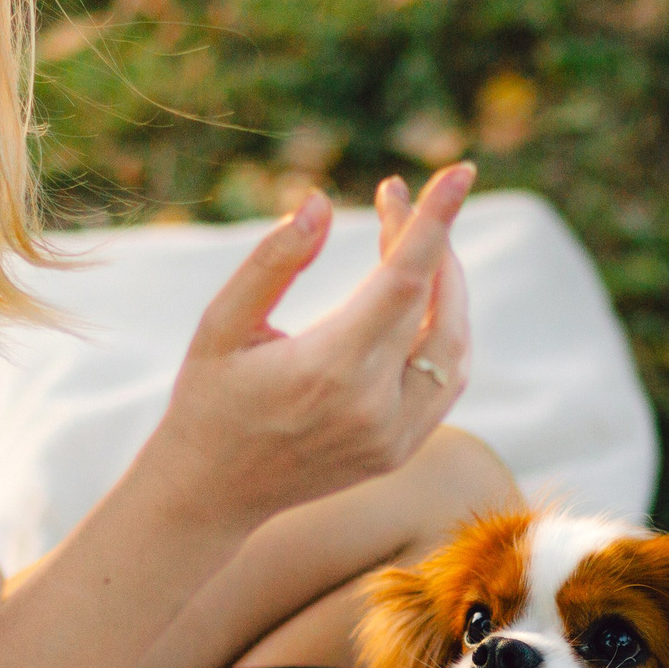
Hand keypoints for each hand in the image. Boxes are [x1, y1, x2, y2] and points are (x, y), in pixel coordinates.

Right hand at [150, 165, 474, 528]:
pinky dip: (445, 334)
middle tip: (398, 198)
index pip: (406, 279)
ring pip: (455, 349)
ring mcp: (394, 437)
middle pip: (438, 306)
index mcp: (330, 369)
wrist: (210, 495)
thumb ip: (273, 261)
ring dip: (448, 289)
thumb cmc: (208, 400)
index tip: (460, 172)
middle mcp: (374, 407)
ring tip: (412, 242)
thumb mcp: (222, 324)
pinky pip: (447, 384)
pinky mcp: (401, 452)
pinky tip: (420, 300)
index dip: (435, 221)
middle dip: (431, 242)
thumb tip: (321, 203)